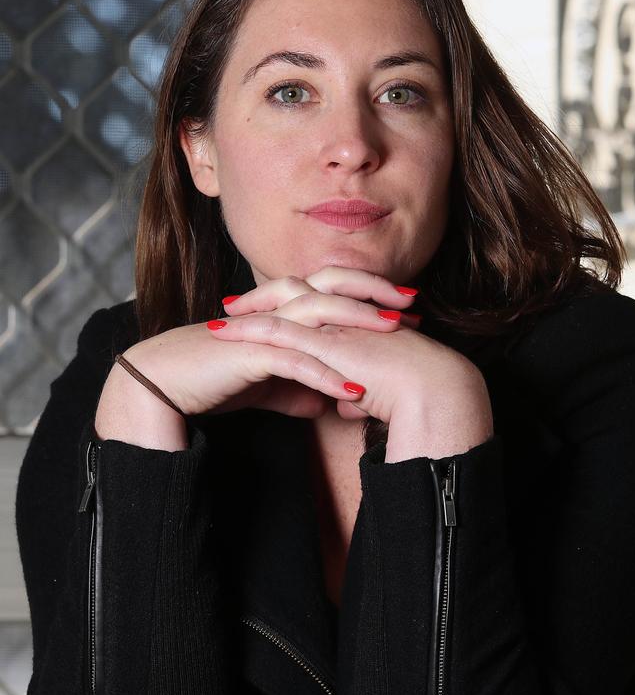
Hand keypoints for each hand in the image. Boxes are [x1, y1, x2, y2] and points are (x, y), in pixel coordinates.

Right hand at [115, 269, 417, 423]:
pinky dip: (325, 377)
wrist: (161, 384)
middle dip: (375, 295)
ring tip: (396, 337)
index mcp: (280, 313)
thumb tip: (324, 404)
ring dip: (358, 328)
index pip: (331, 292)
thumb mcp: (264, 386)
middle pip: (332, 290)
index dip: (369, 296)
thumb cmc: (211, 378)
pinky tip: (353, 394)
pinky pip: (294, 361)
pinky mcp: (248, 354)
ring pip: (317, 317)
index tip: (406, 311)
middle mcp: (274, 312)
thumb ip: (294, 389)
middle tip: (414, 306)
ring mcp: (262, 330)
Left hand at [212, 267, 488, 428]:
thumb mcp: (374, 389)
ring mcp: (333, 324)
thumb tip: (345, 401)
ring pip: (280, 309)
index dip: (284, 306)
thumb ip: (355, 389)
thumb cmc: (411, 392)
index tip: (258, 312)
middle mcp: (341, 315)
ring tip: (217, 323)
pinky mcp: (326, 341)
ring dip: (246, 315)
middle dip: (259, 299)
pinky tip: (226, 334)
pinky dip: (249, 331)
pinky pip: (280, 330)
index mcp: (352, 321)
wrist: (431, 391)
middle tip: (231, 306)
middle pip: (292, 295)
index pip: (312, 304)